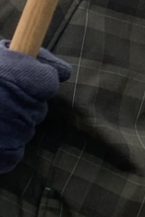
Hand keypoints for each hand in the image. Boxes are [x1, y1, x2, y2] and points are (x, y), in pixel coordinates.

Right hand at [0, 41, 71, 173]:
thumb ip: (33, 59)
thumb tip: (65, 73)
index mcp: (20, 75)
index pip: (49, 82)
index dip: (36, 80)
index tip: (20, 79)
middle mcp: (18, 105)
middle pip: (39, 109)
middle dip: (23, 103)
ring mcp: (10, 134)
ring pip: (27, 131)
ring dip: (13, 124)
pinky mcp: (0, 157)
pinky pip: (15, 155)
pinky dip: (5, 148)